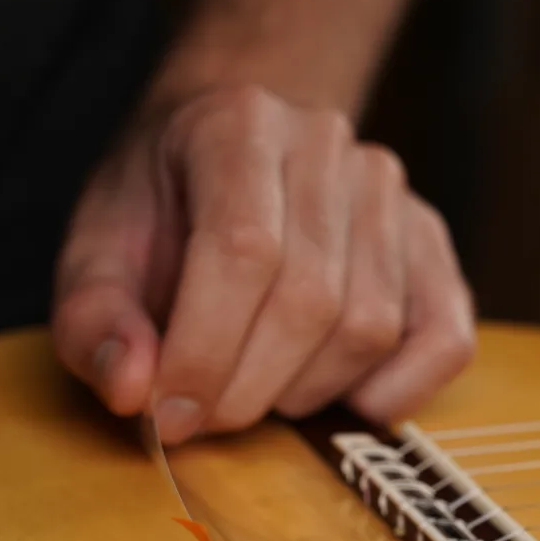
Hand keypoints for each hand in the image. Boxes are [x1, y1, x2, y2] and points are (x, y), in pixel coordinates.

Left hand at [52, 84, 475, 445]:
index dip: (205, 351)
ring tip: (257, 387)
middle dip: (248, 387)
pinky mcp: (430, 241)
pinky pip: (445, 337)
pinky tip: (343, 398)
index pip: (243, 250)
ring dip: (306, 392)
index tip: (168, 414)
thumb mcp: (97, 253)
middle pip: (309, 298)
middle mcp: (327, 144)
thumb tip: (132, 388)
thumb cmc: (162, 210)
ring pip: (370, 326)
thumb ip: (94, 321)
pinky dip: (397, 391)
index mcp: (238, 124)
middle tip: (204, 416)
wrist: (230, 153)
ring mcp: (389, 191)